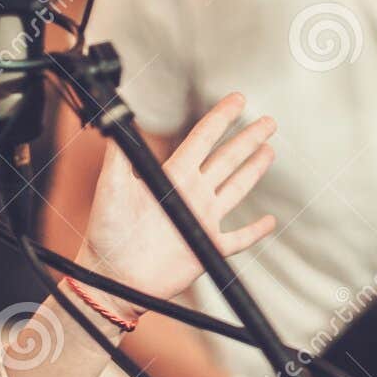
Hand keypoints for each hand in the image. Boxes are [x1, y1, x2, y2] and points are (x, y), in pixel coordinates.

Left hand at [76, 93, 276, 320]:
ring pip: (236, 189)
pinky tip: (269, 221)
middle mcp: (190, 193)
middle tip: (267, 121)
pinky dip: (255, 231)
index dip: (221, 118)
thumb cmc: (107, 231)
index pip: (202, 139)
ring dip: (253, 170)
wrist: (113, 276)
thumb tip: (118, 118)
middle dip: (248, 138)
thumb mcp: (110, 184)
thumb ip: (118, 151)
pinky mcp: (207, 248)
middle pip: (227, 159)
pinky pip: (238, 239)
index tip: (238, 100)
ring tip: (269, 150)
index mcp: (172, 175)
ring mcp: (201, 220)